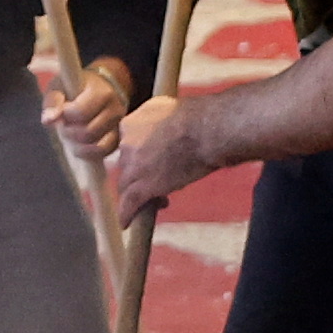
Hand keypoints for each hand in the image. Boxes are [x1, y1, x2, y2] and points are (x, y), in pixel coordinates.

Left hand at [43, 52, 133, 160]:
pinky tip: (78, 145)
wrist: (99, 89)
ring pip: (98, 147)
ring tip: (70, 136)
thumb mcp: (61, 86)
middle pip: (89, 132)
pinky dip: (87, 154)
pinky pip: (103, 154)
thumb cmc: (75, 87)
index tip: (62, 111)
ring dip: (77, 145)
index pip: (81, 112)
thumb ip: (53, 101)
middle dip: (69, 132)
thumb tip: (48, 121)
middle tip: (63, 126)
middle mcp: (115, 110)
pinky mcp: (118, 140)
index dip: (66, 116)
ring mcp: (119, 127)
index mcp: (102, 92)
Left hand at [103, 89, 215, 213]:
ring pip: (127, 186)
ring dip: (138, 195)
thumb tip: (168, 130)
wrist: (205, 130)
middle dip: (140, 175)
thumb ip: (159, 122)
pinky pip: (129, 204)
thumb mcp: (168, 110)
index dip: (141, 157)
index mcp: (130, 124)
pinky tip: (126, 223)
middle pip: (126, 166)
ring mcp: (133, 167)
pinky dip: (127, 214)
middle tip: (159, 181)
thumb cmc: (199, 117)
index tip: (153, 162)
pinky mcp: (142, 187)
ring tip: (155, 202)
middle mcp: (126, 144)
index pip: (129, 145)